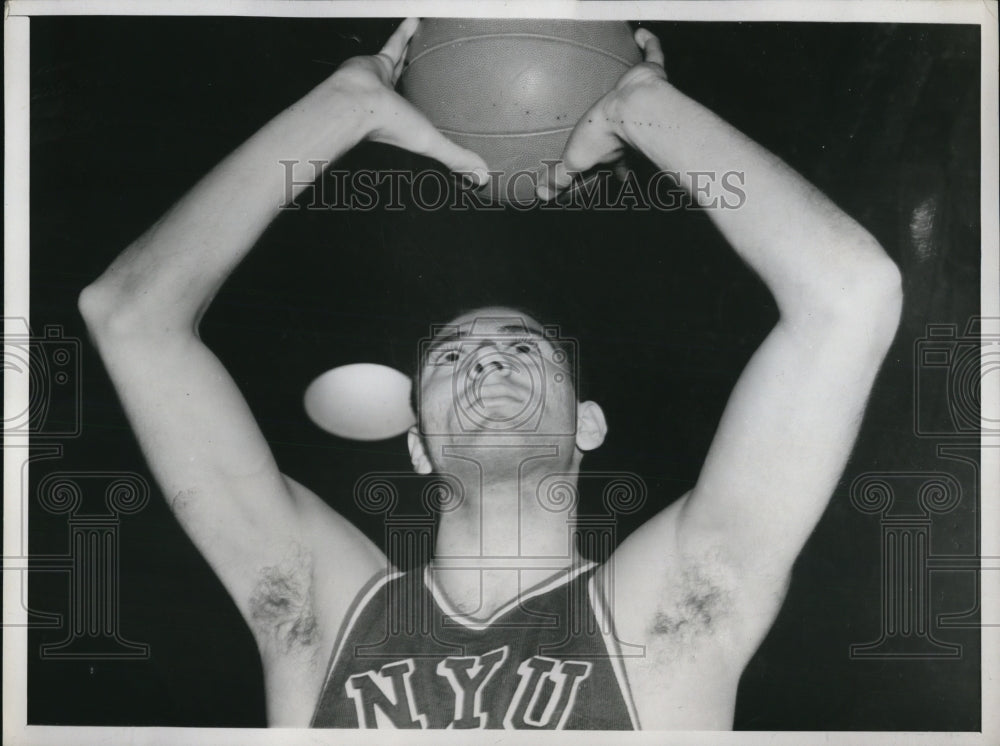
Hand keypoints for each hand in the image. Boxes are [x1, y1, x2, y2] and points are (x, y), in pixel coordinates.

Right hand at [328, 18, 488, 183]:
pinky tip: (417, 20)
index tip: (440, 116)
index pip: (420, 123)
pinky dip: (405, 32)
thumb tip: (482, 177)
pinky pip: (395, 43)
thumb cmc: (387, 126)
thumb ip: (457, 157)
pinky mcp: (376, 61)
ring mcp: (382, 81)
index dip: (429, 120)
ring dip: (412, 55)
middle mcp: (392, 103)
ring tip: (424, 43)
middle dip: (419, 84)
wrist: (356, 105)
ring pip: (402, 66)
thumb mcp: (431, 143)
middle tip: (431, 72)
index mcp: (403, 123)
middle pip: (410, 91)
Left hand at [536, 28, 667, 200]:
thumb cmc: (605, 135)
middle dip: (633, 143)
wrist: (630, 108)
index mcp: (618, 150)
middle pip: (634, 136)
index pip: (619, 165)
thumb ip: (559, 177)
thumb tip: (541, 194)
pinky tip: (640, 33)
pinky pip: (653, 54)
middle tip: (627, 140)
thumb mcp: (573, 160)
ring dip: (640, 92)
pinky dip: (649, 43)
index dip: (618, 173)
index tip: (620, 178)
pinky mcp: (651, 74)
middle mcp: (635, 127)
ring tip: (634, 88)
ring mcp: (645, 99)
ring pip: (645, 97)